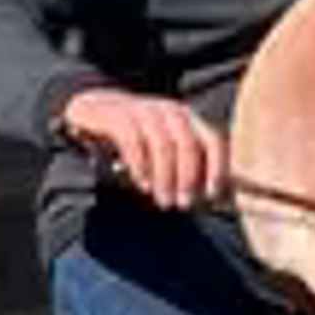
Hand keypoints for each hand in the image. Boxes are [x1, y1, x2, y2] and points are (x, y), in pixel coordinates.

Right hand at [61, 82, 232, 211]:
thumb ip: (192, 173)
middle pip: (187, 142)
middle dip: (188, 176)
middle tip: (183, 203)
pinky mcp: (116, 115)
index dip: (217, 167)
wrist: (96, 114)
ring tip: (163, 200)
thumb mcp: (168, 156)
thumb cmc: (139, 142)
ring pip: (161, 141)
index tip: (212, 194)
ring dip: (165, 175)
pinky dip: (139, 163)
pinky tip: (141, 183)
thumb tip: (218, 196)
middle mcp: (169, 112)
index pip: (213, 140)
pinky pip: (132, 138)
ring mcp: (143, 110)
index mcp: (189, 121)